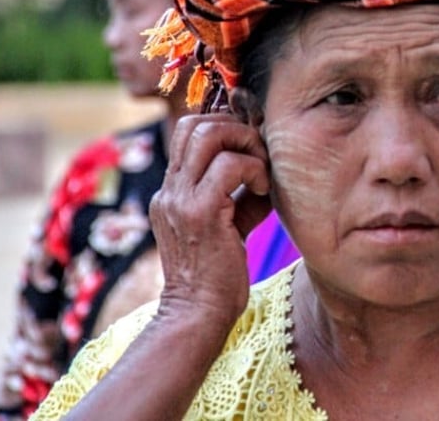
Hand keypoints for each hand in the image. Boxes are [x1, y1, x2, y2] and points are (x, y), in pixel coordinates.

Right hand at [150, 114, 272, 328]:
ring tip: (263, 171)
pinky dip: (256, 169)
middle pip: (194, 123)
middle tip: (260, 155)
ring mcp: (180, 198)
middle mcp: (170, 189)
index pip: (187, 130)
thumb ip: (241, 191)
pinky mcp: (200, 212)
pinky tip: (266, 192)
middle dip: (236, 128)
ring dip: (246, 143)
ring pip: (208, 134)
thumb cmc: (220, 273)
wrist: (198, 315)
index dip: (225, 125)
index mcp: (172, 189)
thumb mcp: (230, 221)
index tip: (254, 146)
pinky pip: (230, 166)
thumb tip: (268, 165)